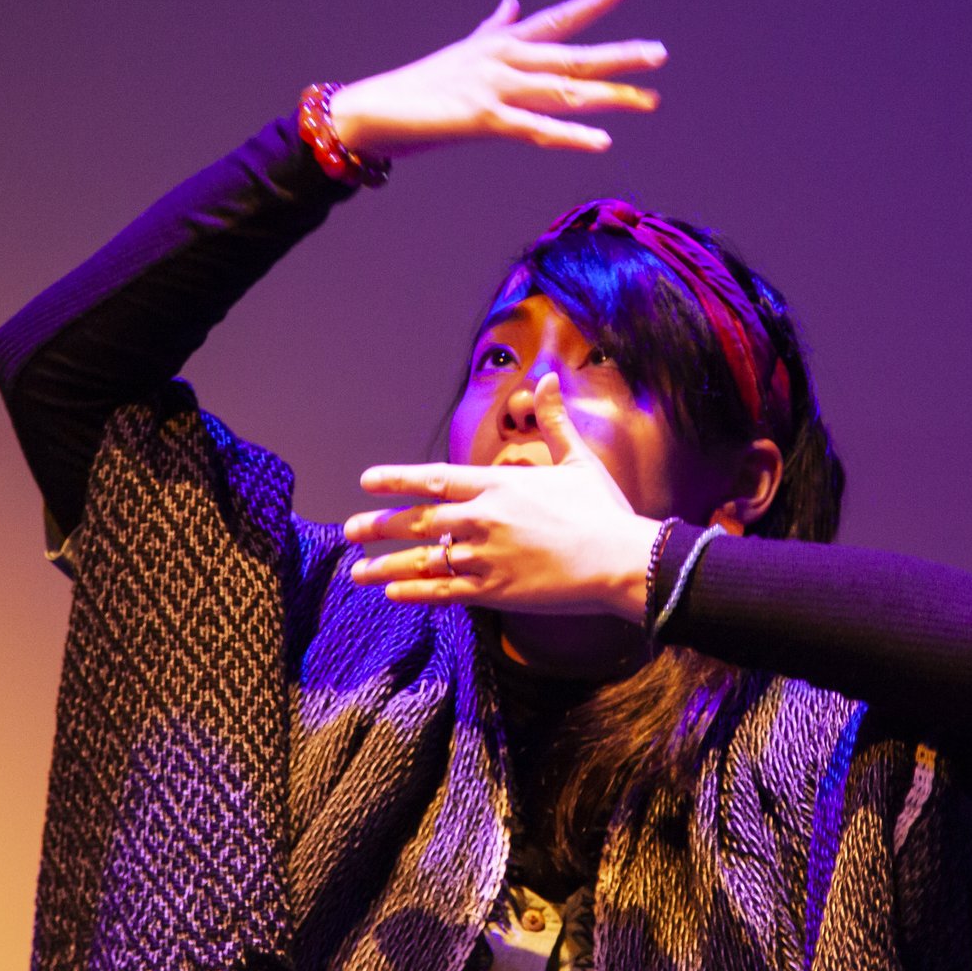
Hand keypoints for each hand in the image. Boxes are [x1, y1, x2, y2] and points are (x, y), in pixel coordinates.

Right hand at [327, 0, 664, 160]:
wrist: (371, 111)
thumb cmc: (416, 87)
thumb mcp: (462, 51)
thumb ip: (493, 28)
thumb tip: (511, 1)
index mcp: (501, 43)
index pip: (556, 18)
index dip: (592, 2)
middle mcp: (504, 59)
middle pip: (572, 56)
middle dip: (618, 56)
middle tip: (659, 54)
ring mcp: (495, 88)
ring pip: (564, 92)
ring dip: (609, 97)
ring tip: (650, 99)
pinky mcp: (483, 120)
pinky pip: (536, 129)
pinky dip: (570, 136)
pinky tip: (602, 142)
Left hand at [343, 374, 661, 618]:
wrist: (622, 561)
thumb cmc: (603, 511)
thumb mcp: (578, 459)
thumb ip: (554, 420)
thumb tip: (549, 378)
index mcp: (498, 484)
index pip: (433, 478)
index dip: (395, 480)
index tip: (366, 482)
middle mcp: (483, 518)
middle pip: (418, 521)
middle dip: (378, 526)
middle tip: (349, 530)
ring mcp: (486, 556)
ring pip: (423, 560)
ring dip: (384, 565)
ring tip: (356, 571)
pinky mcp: (496, 591)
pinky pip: (443, 592)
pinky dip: (414, 592)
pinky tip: (391, 592)